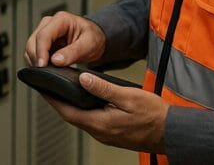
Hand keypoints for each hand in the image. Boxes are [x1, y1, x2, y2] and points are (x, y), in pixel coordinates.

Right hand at [25, 11, 106, 67]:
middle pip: (33, 41)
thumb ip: (73, 52)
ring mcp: (44, 32)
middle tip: (45, 73)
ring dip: (35, 60)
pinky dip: (37, 61)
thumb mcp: (88, 45)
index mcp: (61, 19)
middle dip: (37, 58)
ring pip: (31, 47)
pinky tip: (47, 69)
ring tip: (47, 72)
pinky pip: (34, 52)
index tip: (42, 66)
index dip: (41, 52)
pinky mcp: (43, 42)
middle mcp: (49, 23)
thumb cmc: (93, 37)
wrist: (94, 38)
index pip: (44, 35)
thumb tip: (55, 61)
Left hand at [42, 72, 167, 153]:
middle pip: (71, 116)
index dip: (52, 99)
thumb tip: (83, 78)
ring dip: (69, 105)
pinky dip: (82, 109)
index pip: (67, 111)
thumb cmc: (154, 115)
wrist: (172, 132)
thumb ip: (103, 88)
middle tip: (46, 86)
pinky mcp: (112, 133)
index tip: (41, 87)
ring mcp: (105, 134)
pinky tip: (83, 100)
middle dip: (57, 101)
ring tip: (61, 90)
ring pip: (80, 118)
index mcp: (100, 123)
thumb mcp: (128, 95)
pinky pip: (90, 120)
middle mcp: (100, 132)